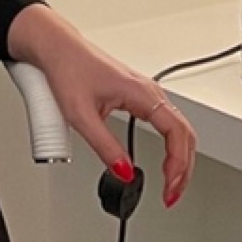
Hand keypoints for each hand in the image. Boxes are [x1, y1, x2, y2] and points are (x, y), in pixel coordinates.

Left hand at [8, 5, 197, 207]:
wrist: (56, 47)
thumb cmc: (67, 69)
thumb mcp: (80, 115)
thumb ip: (104, 146)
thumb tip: (124, 172)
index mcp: (142, 93)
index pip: (177, 133)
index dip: (178, 165)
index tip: (169, 188)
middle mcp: (149, 92)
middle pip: (185, 134)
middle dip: (184, 168)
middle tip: (172, 194)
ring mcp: (146, 94)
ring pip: (179, 129)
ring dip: (180, 158)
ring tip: (171, 184)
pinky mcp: (138, 97)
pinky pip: (167, 124)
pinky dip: (172, 146)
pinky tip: (166, 161)